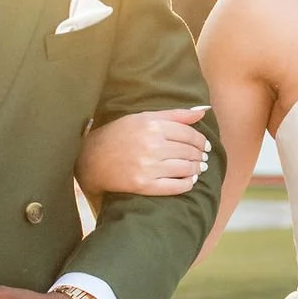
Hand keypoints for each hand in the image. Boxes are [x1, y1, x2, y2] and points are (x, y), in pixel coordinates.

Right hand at [77, 106, 211, 199]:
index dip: (201, 141)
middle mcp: (152, 146)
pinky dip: (187, 184)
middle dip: (200, 155)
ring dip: (197, 169)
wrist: (93, 159)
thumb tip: (203, 112)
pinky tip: (190, 181)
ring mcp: (148, 167)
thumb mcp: (144, 117)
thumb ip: (175, 114)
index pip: (189, 134)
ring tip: (199, 169)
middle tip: (204, 158)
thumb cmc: (120, 134)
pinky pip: (175, 186)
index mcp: (153, 126)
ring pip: (185, 169)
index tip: (205, 145)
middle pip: (189, 152)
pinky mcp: (143, 185)